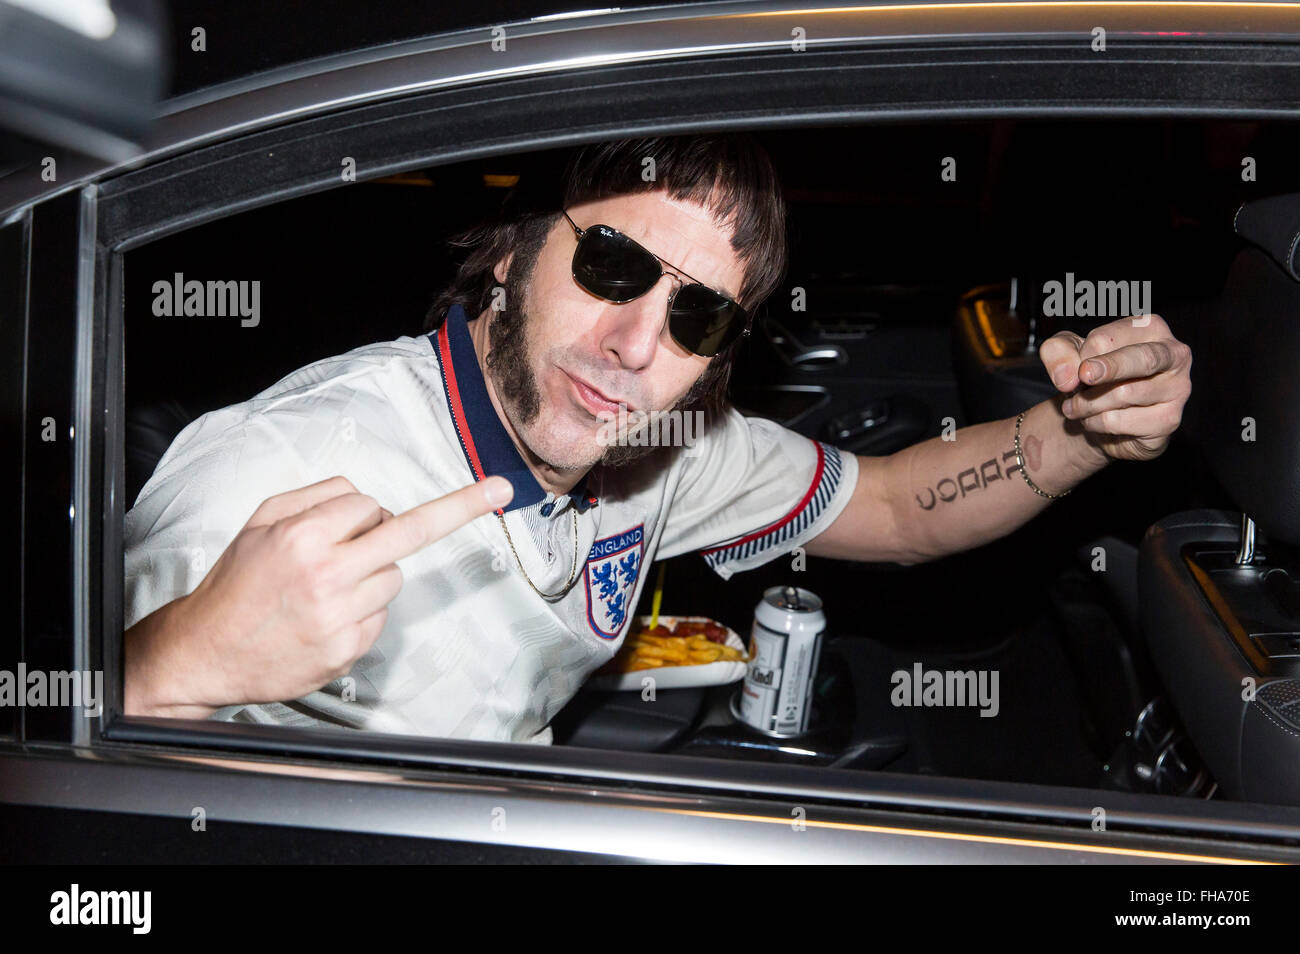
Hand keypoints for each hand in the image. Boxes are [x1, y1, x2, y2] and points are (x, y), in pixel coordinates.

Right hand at [125, 474, 512, 717]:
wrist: (205, 652)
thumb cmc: (235, 583)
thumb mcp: (260, 522)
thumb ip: (315, 498)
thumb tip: (369, 499)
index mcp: (303, 536)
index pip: (368, 504)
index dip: (361, 513)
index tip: (381, 513)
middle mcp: (326, 574)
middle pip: (410, 532)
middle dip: (460, 506)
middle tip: (502, 488)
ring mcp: (340, 616)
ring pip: (393, 576)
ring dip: (373, 574)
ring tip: (323, 590)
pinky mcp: (347, 651)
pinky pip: (380, 615)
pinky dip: (362, 612)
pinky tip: (323, 618)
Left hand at [1038, 314, 1192, 462]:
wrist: (1100, 417)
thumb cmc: (1091, 376)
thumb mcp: (1066, 354)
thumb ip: (1058, 352)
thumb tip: (1067, 377)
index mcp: (1150, 327)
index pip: (1108, 337)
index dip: (1081, 356)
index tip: (1077, 369)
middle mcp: (1173, 355)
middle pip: (1141, 359)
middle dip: (1108, 368)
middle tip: (1083, 377)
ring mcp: (1177, 389)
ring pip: (1124, 394)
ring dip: (1087, 404)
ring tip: (1076, 407)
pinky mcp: (1168, 420)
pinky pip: (1121, 421)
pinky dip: (1096, 423)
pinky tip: (1095, 421)